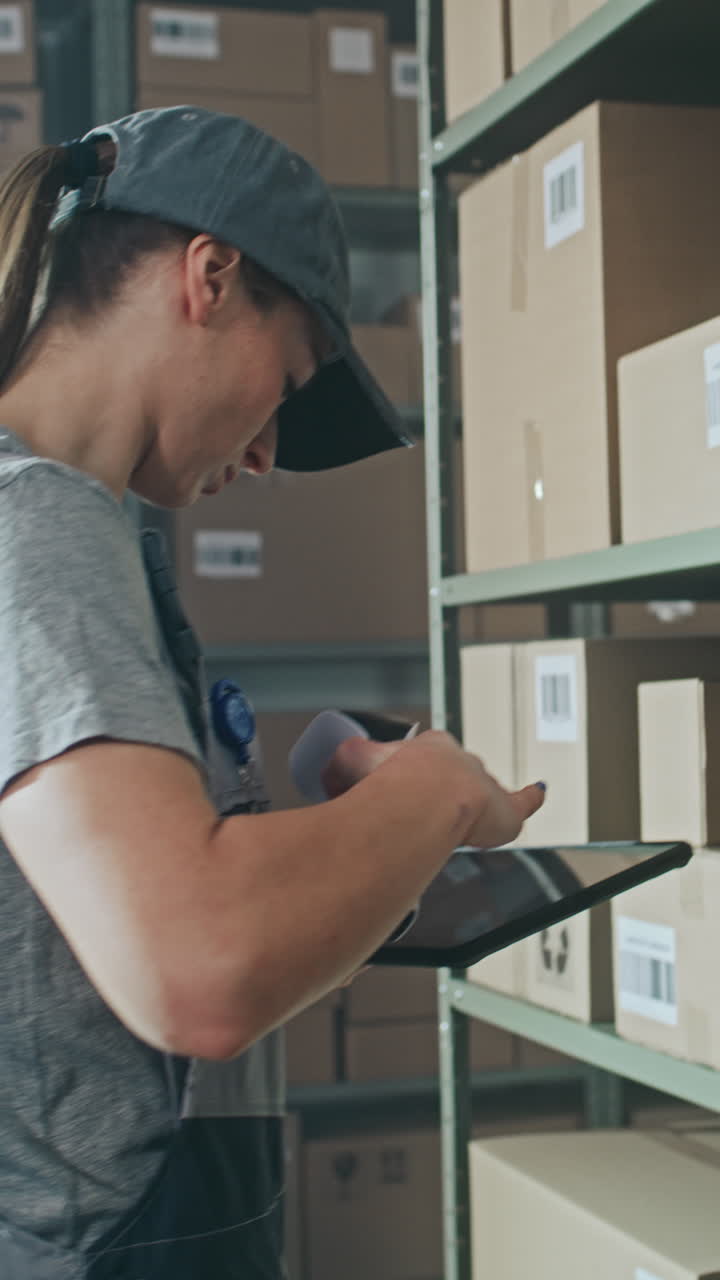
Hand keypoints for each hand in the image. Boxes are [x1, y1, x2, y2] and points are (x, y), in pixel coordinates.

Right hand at [323, 730, 544, 848]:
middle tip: (427, 809)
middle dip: (440, 787)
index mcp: (429, 747)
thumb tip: (328, 776)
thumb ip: (338, 767)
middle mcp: (460, 760)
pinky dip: (532, 796)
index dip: (408, 772)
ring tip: (461, 819)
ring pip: (481, 788)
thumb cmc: (394, 787)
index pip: (421, 755)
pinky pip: (525, 800)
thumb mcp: (349, 763)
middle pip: (452, 771)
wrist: (428, 803)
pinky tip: (538, 793)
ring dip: (472, 801)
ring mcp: (485, 784)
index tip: (399, 786)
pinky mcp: (506, 811)